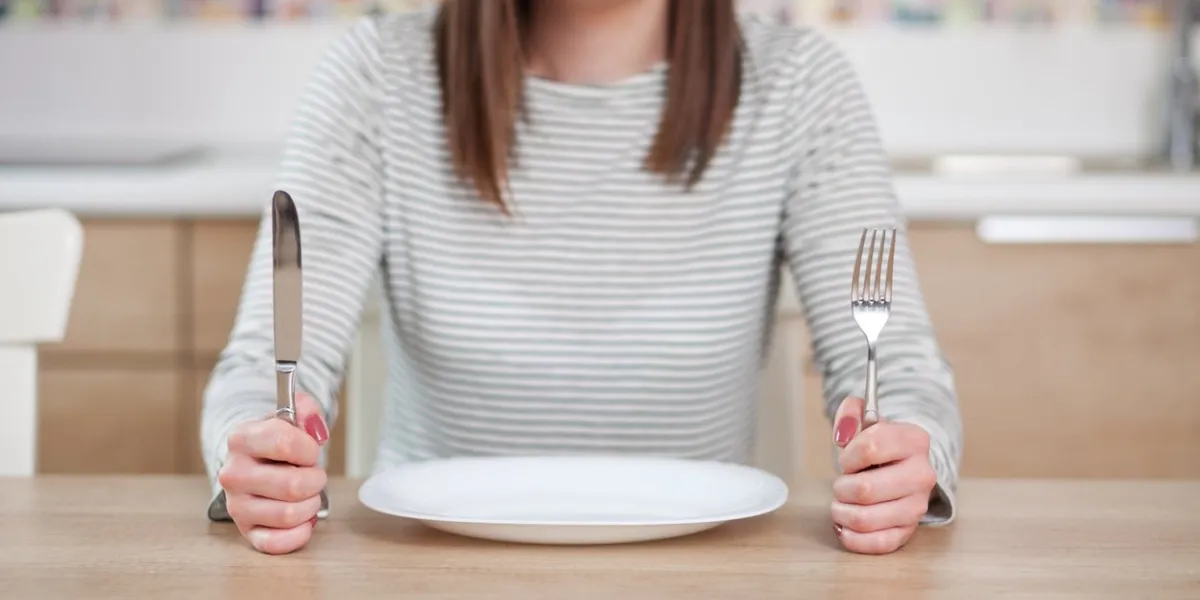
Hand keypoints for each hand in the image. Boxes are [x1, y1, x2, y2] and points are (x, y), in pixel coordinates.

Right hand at [218, 393, 329, 554]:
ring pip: (289, 514)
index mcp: (241, 439)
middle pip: (293, 485)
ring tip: (306, 494)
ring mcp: (237, 505)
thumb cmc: (276, 442)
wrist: (254, 461)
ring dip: (310, 504)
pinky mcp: (246, 530)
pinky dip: (298, 534)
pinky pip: (275, 543)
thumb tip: (316, 430)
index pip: (285, 443)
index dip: (309, 449)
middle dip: (315, 480)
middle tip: (311, 475)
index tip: (310, 450)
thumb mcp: (291, 416)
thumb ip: (307, 410)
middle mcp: (233, 473)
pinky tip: (303, 521)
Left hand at [829, 396, 935, 554]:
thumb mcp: (865, 422)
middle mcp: (922, 474)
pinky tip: (845, 525)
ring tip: (842, 503)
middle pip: (864, 489)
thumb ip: (850, 415)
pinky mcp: (908, 531)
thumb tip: (844, 433)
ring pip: (864, 518)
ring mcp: (917, 505)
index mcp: (914, 440)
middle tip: (843, 484)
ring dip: (841, 512)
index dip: (848, 455)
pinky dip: (852, 537)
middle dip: (841, 487)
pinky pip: (878, 543)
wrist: (903, 468)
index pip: (870, 447)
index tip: (848, 459)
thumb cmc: (878, 447)